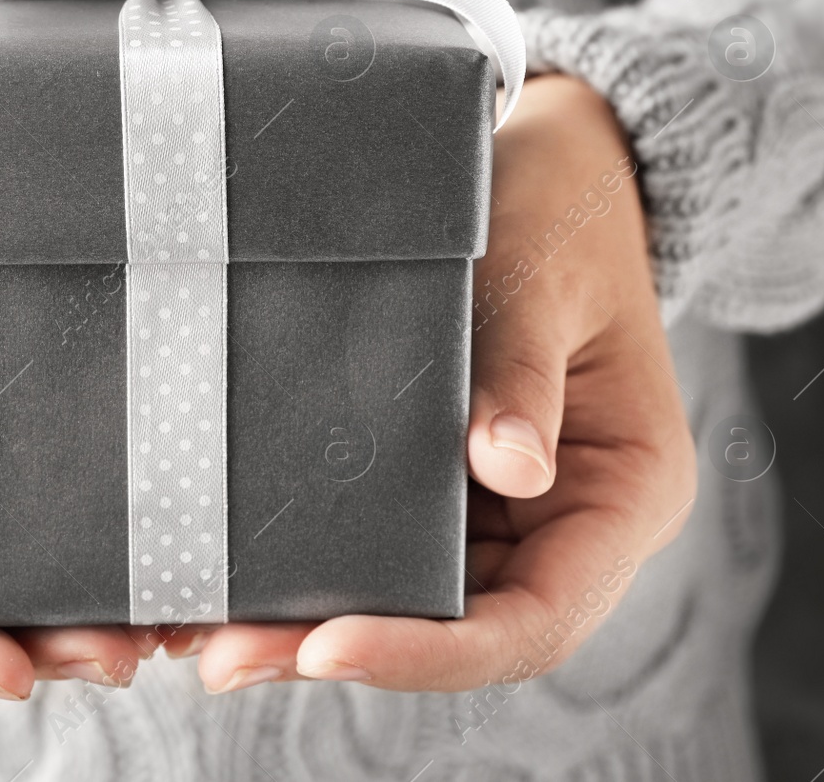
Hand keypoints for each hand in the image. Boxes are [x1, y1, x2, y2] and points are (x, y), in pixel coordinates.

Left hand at [162, 74, 696, 692]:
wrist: (552, 169)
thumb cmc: (561, 212)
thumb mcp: (547, 276)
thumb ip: (522, 369)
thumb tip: (510, 468)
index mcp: (625, 497)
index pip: (534, 622)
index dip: (434, 652)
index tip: (329, 644)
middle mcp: (564, 527)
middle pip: (458, 629)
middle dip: (343, 648)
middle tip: (224, 653)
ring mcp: (501, 512)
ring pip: (409, 603)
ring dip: (308, 621)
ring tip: (199, 631)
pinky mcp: (443, 485)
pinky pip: (380, 546)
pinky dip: (310, 567)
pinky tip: (229, 577)